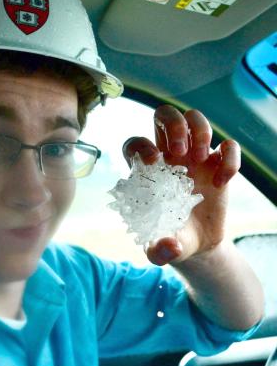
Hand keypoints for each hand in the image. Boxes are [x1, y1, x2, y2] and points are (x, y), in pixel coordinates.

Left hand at [122, 105, 239, 265]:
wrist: (196, 244)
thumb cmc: (170, 239)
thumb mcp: (160, 250)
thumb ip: (158, 250)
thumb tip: (169, 245)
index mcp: (146, 171)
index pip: (135, 144)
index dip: (141, 146)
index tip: (153, 162)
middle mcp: (168, 157)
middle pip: (165, 115)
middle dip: (173, 124)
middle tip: (179, 152)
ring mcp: (194, 158)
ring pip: (195, 119)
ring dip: (200, 131)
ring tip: (200, 160)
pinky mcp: (218, 165)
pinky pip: (227, 145)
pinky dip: (229, 156)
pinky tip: (221, 181)